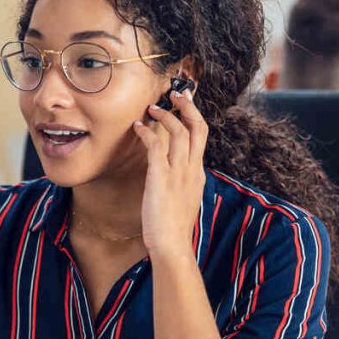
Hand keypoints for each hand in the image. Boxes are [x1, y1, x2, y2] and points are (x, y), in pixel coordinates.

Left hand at [132, 89, 207, 260]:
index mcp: (199, 173)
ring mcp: (179, 172)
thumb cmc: (174, 228)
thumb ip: (182, 184)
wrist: (172, 245)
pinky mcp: (162, 177)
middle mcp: (193, 169)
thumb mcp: (184, 200)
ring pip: (178, 131)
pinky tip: (137, 127)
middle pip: (198, 127)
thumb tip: (173, 177)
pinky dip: (146, 132)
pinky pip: (156, 146)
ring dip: (164, 115)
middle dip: (188, 106)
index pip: (201, 136)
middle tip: (176, 93)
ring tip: (151, 109)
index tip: (185, 103)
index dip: (194, 116)